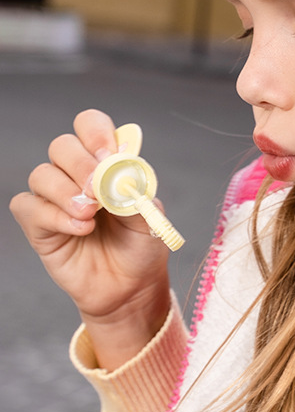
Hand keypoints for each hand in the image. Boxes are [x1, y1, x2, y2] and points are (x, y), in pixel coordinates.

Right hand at [10, 109, 171, 368]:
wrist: (131, 285)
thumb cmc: (141, 244)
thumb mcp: (149, 213)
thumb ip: (133, 188)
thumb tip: (117, 168)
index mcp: (107, 161)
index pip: (90, 125)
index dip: (96, 133)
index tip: (109, 155)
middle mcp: (78, 174)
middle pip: (61, 145)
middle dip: (80, 164)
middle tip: (98, 190)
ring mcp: (56, 198)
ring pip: (41, 174)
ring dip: (66, 192)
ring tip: (91, 214)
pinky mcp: (39, 225)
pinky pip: (28, 206)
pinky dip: (53, 215)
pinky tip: (79, 229)